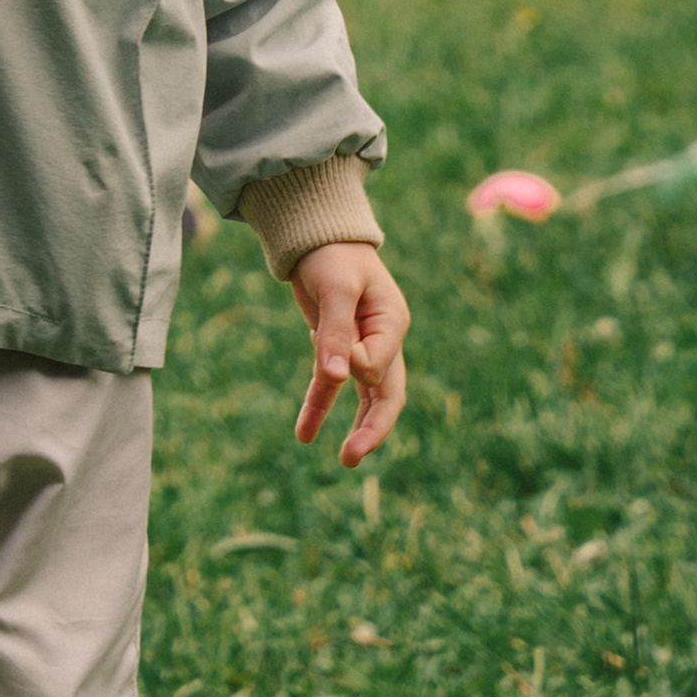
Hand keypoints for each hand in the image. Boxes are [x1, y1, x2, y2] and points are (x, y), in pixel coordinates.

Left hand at [289, 243, 408, 464]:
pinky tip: (304, 435)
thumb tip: (338, 379)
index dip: (352, 363)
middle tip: (351, 457)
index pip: (378, 364)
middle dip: (373, 429)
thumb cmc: (333, 254)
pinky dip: (318, 408)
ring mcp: (361, 348)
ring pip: (364, 398)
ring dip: (357, 428)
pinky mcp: (335, 350)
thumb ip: (336, 332)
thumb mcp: (335, 288)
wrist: (317, 236)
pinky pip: (329, 387)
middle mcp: (383, 340)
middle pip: (388, 395)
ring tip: (346, 460)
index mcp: (392, 323)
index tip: (328, 339)